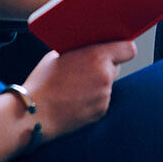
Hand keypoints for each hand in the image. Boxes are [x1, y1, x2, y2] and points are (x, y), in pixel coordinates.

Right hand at [23, 40, 137, 139]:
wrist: (34, 113)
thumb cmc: (42, 82)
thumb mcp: (58, 55)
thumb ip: (79, 50)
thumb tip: (89, 48)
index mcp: (97, 57)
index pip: (128, 49)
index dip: (123, 48)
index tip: (117, 48)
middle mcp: (105, 76)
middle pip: (116, 67)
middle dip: (106, 65)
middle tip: (88, 67)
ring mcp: (104, 96)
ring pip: (107, 84)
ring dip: (97, 83)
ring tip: (76, 86)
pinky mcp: (100, 112)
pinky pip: (101, 100)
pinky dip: (93, 99)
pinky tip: (75, 99)